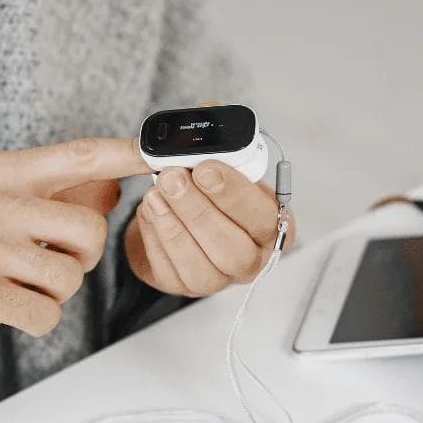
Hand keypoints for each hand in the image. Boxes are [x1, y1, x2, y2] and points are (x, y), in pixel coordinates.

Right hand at [0, 138, 148, 339]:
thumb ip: (46, 190)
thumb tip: (111, 186)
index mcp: (0, 172)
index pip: (77, 156)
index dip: (123, 154)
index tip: (156, 153)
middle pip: (89, 229)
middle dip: (83, 254)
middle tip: (53, 259)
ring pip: (71, 277)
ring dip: (55, 291)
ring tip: (19, 282)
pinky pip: (47, 315)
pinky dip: (37, 319)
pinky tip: (8, 305)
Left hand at [125, 161, 295, 296]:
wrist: (182, 212)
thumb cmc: (210, 188)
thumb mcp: (222, 164)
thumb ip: (218, 154)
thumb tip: (197, 136)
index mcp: (272, 225)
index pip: (264, 218)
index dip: (234, 195)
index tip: (206, 169)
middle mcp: (251, 258)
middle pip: (234, 251)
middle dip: (198, 212)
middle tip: (173, 179)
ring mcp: (219, 278)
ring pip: (201, 269)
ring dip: (173, 228)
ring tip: (155, 194)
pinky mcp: (185, 286)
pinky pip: (170, 273)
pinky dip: (156, 239)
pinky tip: (150, 211)